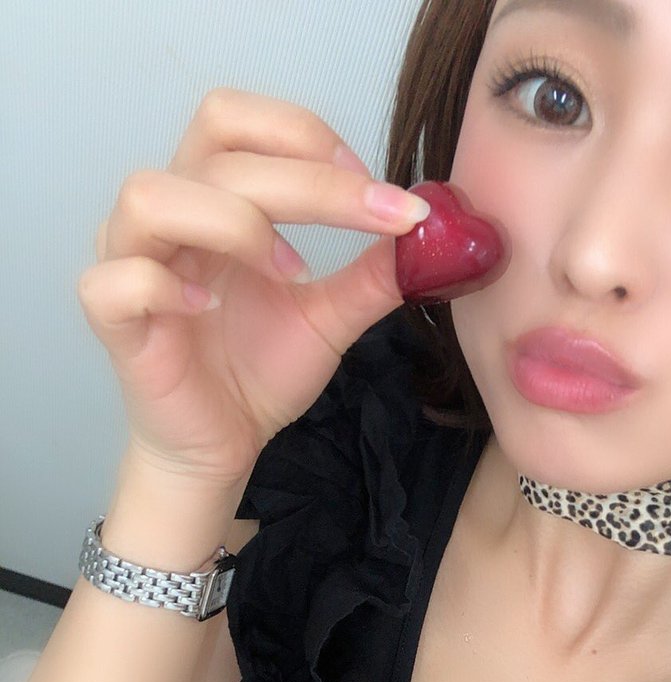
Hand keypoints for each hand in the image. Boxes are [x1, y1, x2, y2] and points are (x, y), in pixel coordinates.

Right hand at [77, 87, 429, 487]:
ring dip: (235, 223)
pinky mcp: (113, 321)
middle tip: (371, 215)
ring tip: (289, 273)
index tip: (376, 191)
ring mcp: (131, 263)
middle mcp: (168, 217)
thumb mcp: (329, 317)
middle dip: (307, 181)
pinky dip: (166, 286)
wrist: (221, 445)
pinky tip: (210, 307)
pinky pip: (118, 281)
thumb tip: (430, 237)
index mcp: (213, 200)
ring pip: (152, 195)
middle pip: (217, 149)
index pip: (240, 120)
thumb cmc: (257, 372)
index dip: (308, 137)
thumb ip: (373, 275)